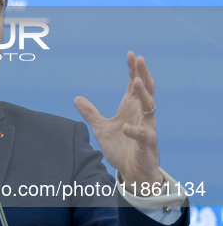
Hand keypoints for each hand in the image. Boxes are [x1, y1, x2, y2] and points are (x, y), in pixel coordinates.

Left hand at [74, 51, 162, 194]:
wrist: (132, 171)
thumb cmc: (121, 147)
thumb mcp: (101, 128)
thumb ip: (91, 113)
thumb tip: (76, 98)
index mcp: (131, 108)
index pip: (134, 85)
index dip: (133, 69)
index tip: (130, 54)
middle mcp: (141, 114)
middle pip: (145, 90)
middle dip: (142, 74)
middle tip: (138, 59)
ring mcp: (146, 128)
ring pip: (149, 108)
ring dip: (143, 94)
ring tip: (136, 81)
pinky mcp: (147, 144)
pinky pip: (142, 135)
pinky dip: (134, 131)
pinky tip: (126, 127)